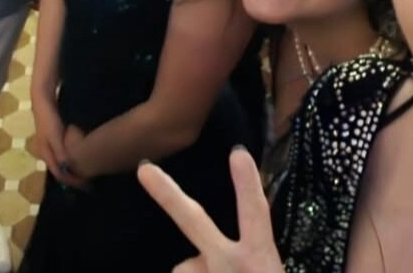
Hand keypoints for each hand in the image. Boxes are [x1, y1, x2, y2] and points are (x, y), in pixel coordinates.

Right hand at [31, 96, 86, 188]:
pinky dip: (70, 161)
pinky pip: (61, 156)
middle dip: (72, 178)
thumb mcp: (55, 135)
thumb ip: (59, 152)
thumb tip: (66, 170)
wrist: (42, 100)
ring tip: (84, 174)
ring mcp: (48, 146)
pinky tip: (77, 160)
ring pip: (60, 164)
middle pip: (58, 171)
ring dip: (71, 170)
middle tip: (87, 183)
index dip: (71, 181)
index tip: (85, 185)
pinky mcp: (52, 140)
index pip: (58, 173)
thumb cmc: (49, 118)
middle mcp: (44, 152)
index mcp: (44, 153)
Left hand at [137, 148, 283, 272]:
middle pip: (193, 222)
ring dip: (197, 272)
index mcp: (259, 260)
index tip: (238, 152)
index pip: (256, 215)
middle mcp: (229, 265)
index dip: (247, 184)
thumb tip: (220, 252)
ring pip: (185, 267)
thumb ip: (251, 257)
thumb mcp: (268, 271)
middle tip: (144, 169)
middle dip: (168, 195)